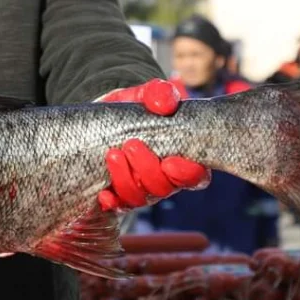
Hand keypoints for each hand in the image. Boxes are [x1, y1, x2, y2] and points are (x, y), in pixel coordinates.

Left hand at [0, 78, 202, 258]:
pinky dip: (111, 201)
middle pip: (164, 187)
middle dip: (148, 169)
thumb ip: (159, 93)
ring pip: (139, 197)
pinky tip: (104, 193)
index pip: (195, 175)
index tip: (170, 161)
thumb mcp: (146, 94)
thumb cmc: (135, 107)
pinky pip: (117, 206)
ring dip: (126, 179)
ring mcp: (140, 187)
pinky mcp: (117, 193)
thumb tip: (163, 104)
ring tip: (113, 154)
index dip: (186, 173)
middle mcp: (163, 177)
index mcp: (182, 156)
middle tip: (131, 145)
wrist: (103, 116)